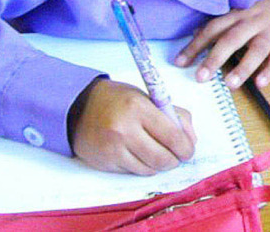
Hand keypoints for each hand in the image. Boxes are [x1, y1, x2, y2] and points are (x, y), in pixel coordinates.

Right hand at [71, 80, 195, 174]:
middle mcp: (125, 128)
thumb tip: (191, 139)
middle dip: (175, 159)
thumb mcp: (147, 98)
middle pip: (163, 157)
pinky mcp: (106, 162)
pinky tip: (140, 155)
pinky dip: (143, 167)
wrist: (79, 107)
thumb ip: (173, 115)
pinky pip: (134, 172)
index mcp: (138, 107)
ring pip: (150, 169)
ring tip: (158, 153)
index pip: (172, 135)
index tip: (189, 149)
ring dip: (159, 164)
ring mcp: (114, 148)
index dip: (186, 147)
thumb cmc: (118, 100)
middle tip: (177, 155)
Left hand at [175, 0, 269, 89]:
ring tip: (230, 84)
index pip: (212, 28)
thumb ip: (218, 26)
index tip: (180, 62)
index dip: (195, 45)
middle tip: (201, 77)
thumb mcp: (237, 14)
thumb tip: (194, 35)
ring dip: (243, 67)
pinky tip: (260, 84)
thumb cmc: (256, 14)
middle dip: (215, 58)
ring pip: (256, 49)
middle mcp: (252, 20)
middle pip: (232, 38)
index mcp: (235, 13)